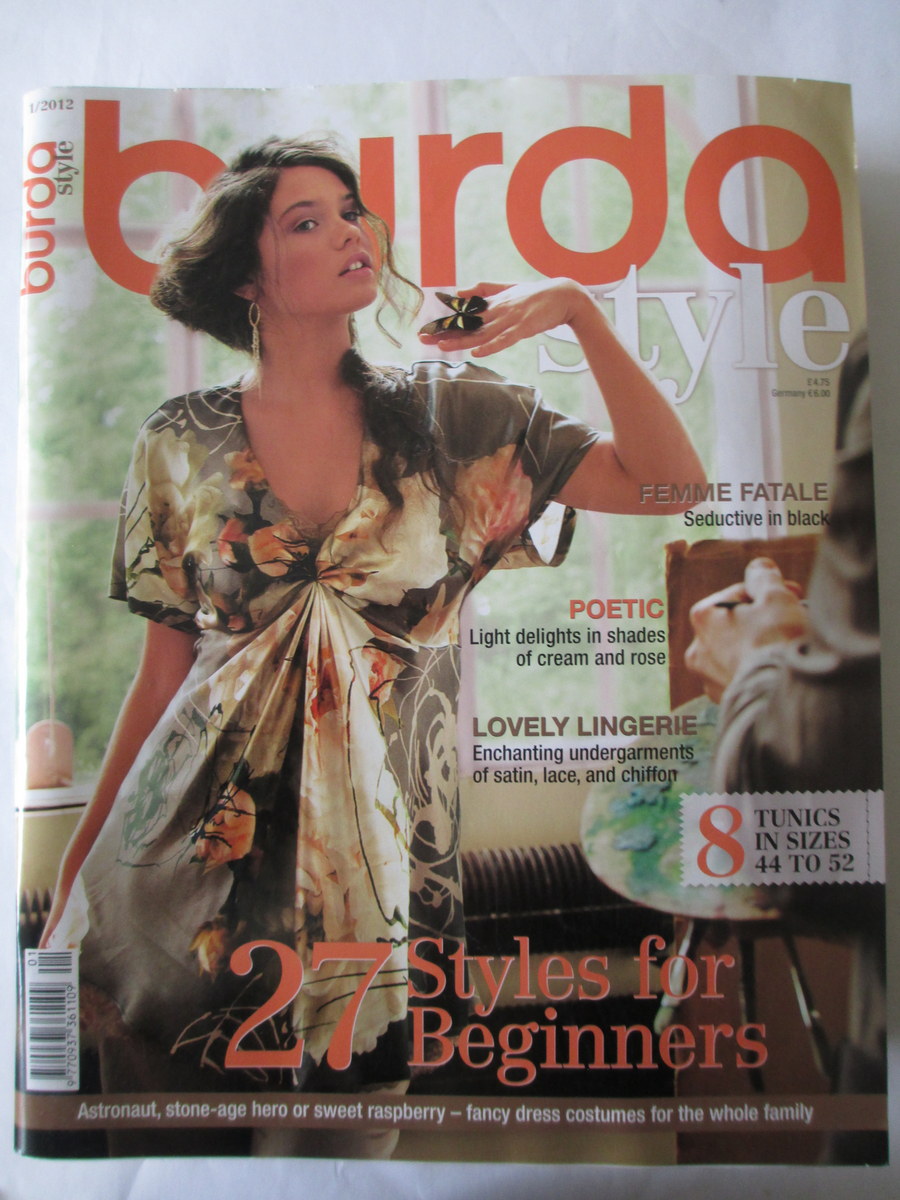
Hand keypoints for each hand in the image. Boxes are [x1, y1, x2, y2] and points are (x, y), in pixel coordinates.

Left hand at [416, 279, 593, 356]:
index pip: (464, 315)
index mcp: (493, 303)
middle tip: (423, 338)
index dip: (444, 323)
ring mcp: (511, 319)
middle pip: (467, 324)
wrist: (564, 296)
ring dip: (462, 340)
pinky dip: (491, 346)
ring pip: (482, 333)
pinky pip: (505, 340)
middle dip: (444, 331)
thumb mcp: (508, 290)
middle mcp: (498, 310)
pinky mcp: (524, 327)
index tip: (426, 330)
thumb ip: (484, 290)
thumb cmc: (536, 295)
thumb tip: (460, 292)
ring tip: (442, 346)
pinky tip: (478, 352)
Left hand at [685, 558, 809, 701]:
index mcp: (703, 616)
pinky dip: (759, 671)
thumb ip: (764, 577)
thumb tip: (758, 567)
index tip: (794, 596)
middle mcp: (697, 648)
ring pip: (739, 652)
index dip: (770, 593)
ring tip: (786, 649)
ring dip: (761, 646)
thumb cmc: (776, 642)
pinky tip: (778, 672)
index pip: (740, 593)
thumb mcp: (775, 597)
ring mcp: (709, 678)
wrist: (780, 698)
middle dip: (764, 619)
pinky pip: (744, 677)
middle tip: (793, 620)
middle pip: (737, 623)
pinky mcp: (725, 701)